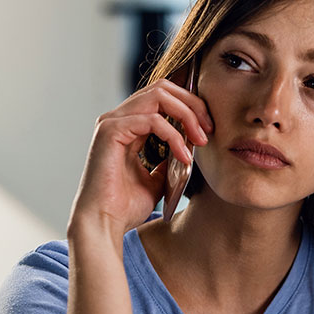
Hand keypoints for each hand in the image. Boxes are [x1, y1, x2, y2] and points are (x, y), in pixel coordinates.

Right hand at [67, 78, 213, 241]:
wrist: (103, 225)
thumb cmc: (125, 207)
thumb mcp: (157, 180)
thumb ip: (169, 161)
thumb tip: (188, 149)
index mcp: (127, 126)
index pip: (162, 97)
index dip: (190, 106)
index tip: (209, 129)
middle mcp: (117, 119)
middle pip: (162, 88)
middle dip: (192, 104)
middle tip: (209, 128)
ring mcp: (111, 122)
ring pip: (159, 96)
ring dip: (187, 115)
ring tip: (201, 140)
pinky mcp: (110, 131)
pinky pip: (152, 120)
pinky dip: (174, 136)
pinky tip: (184, 157)